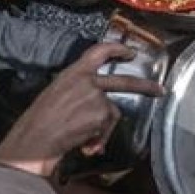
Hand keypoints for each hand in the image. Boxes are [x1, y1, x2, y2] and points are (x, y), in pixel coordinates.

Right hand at [0, 43, 164, 176]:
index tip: (130, 52)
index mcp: (73, 72)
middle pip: (123, 82)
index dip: (117, 49)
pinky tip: (84, 144)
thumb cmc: (38, 121)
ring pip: (111, 113)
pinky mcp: (101, 113)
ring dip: (102, 129)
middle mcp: (87, 81)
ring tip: (85, 140)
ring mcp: (96, 97)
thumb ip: (77, 91)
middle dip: (144, 86)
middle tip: (159, 90)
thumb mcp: (56, 93)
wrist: (35, 139)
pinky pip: (107, 128)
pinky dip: (99, 138)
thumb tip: (95, 106)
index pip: (98, 51)